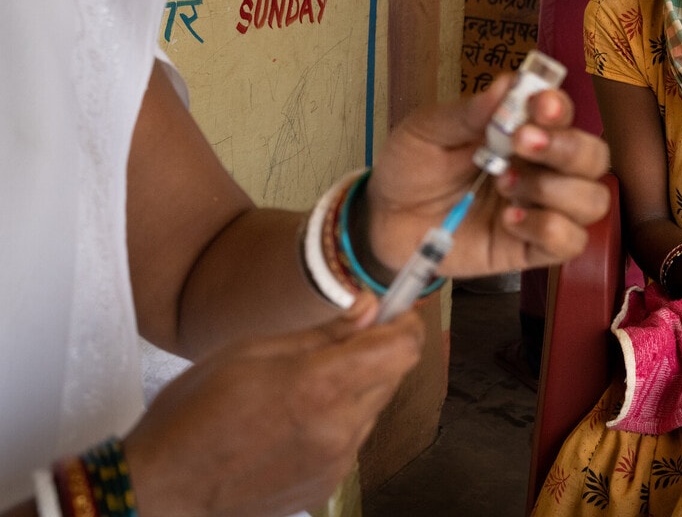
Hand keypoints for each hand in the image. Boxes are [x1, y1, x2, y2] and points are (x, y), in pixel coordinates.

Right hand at [124, 299, 422, 516]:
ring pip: (372, 409)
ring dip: (356, 390)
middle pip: (392, 376)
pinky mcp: (327, 486)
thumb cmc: (194, 412)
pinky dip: (337, 423)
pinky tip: (294, 422)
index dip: (406, 323)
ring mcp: (335, 463)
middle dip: (377, 353)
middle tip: (342, 341)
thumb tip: (370, 307)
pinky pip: (351, 441)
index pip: (402, 349)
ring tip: (301, 388)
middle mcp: (338, 428)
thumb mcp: (251, 352)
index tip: (396, 309)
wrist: (162, 489)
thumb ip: (322, 333)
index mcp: (319, 386)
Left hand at [367, 76, 610, 278]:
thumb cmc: (411, 168)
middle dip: (566, 149)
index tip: (539, 105)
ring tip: (505, 185)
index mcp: (522, 129)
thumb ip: (466, 113)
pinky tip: (509, 219)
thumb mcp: (427, 131)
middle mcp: (543, 167)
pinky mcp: (531, 248)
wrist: (386, 220)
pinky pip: (570, 243)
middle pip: (594, 157)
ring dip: (555, 191)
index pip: (563, 114)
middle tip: (522, 144)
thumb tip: (505, 85)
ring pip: (593, 200)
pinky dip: (547, 229)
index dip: (559, 108)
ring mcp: (541, 209)